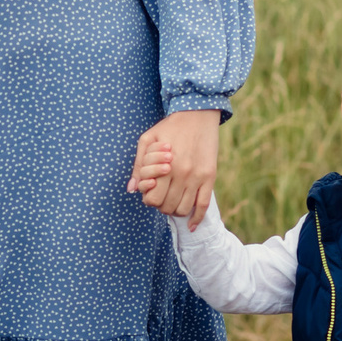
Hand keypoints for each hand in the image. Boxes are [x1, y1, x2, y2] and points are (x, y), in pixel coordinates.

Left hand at [126, 108, 219, 231]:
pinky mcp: (210, 177)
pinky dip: (196, 218)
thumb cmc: (168, 127)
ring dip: (176, 211)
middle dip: (161, 206)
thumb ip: (138, 166)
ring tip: (173, 203)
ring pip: (184, 209)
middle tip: (161, 197)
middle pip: (168, 206)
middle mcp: (182, 174)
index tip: (150, 193)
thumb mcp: (147, 140)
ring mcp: (198, 177)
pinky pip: (204, 205)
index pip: (153, 199)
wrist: (197, 115)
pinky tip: (191, 226)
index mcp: (165, 166)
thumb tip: (131, 190)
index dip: (149, 200)